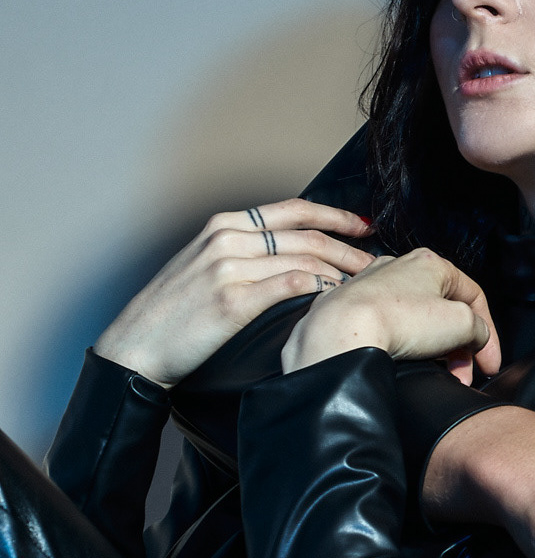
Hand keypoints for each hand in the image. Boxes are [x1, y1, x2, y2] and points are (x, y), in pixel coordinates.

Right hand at [94, 199, 374, 386]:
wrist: (135, 348)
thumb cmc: (172, 314)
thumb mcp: (205, 266)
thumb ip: (245, 251)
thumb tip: (293, 252)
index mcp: (223, 225)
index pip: (294, 209)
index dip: (336, 216)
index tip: (363, 226)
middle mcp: (227, 239)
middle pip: (308, 234)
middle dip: (350, 247)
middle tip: (377, 261)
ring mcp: (229, 267)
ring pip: (306, 259)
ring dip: (343, 272)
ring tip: (366, 285)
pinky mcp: (233, 300)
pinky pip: (294, 285)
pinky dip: (323, 290)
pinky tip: (339, 299)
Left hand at [281, 246, 500, 382]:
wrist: (342, 334)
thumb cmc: (398, 320)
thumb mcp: (462, 323)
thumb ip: (480, 329)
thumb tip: (476, 339)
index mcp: (430, 262)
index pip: (474, 297)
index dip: (489, 334)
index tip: (489, 362)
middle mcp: (400, 268)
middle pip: (446, 310)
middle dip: (461, 346)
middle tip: (465, 373)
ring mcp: (372, 287)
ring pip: (418, 320)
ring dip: (436, 349)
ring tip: (439, 374)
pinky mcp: (352, 308)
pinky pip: (390, 328)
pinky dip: (405, 346)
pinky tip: (407, 363)